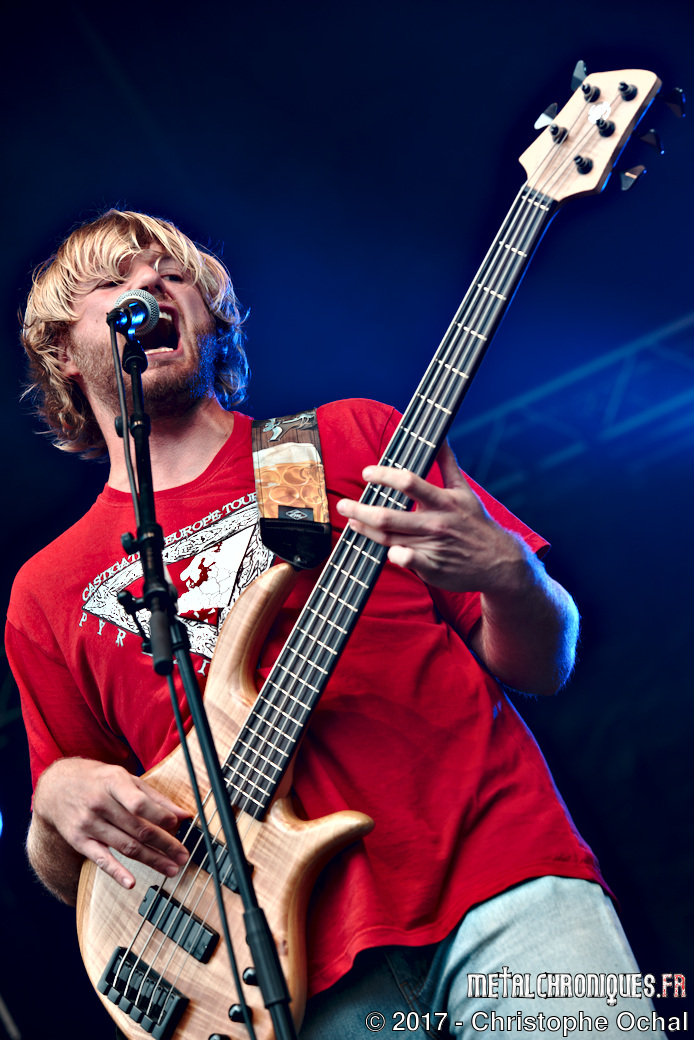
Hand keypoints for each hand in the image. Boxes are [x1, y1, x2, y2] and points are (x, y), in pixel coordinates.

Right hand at [32, 757, 189, 893]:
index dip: (161, 816)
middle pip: (138, 829)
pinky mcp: (80, 841)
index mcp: (113, 783)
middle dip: (165, 844)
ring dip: (152, 860)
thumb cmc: (97, 780)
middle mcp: (100, 804)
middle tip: (183, 856)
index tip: (179, 825)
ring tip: (171, 868)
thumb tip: (183, 815)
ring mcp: (88, 824)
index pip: (140, 803)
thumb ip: (154, 797)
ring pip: (126, 846)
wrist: (56, 787)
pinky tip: (131, 883)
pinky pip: (101, 860)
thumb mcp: (124, 778)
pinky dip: (116, 873)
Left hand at [336, 441, 529, 593]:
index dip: (384, 475)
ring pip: (389, 539)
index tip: (367, 473)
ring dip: (366, 530)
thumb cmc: (475, 522)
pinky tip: (380, 548)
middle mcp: (437, 523)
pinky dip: (392, 555)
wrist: (499, 561)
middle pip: (389, 516)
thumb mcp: (465, 490)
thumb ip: (448, 463)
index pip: (409, 482)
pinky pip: (405, 561)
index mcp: (443, 501)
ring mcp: (433, 547)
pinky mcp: (432, 568)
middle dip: (361, 509)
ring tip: (352, 521)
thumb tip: (441, 436)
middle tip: (343, 504)